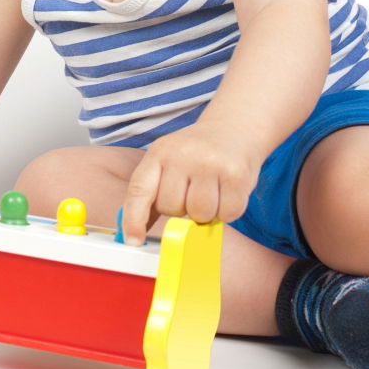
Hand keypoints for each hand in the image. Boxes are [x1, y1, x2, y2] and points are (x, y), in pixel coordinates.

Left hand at [122, 120, 262, 245]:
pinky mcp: (235, 174)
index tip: (133, 241)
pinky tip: (227, 191)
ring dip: (206, 212)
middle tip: (193, 190)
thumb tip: (135, 234)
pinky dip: (228, 211)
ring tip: (211, 190)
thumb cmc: (195, 153)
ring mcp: (209, 163)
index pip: (140, 189)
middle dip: (182, 208)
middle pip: (172, 209)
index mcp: (159, 152)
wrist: (232, 127)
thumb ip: (151, 195)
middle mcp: (182, 154)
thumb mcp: (167, 162)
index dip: (134, 218)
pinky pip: (227, 214)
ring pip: (200, 215)